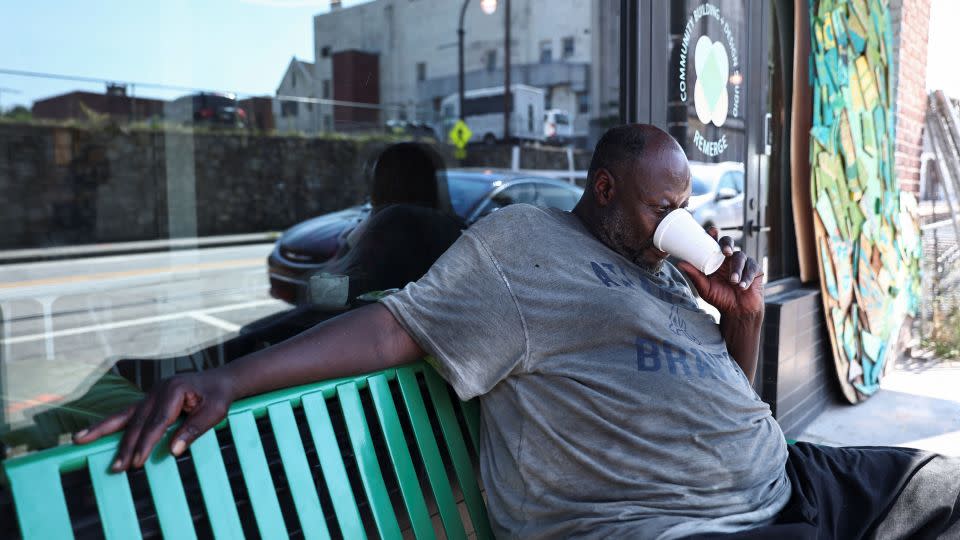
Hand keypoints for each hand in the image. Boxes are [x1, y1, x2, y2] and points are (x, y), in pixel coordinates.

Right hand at [72, 372, 233, 470]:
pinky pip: (126, 413)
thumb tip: (173, 450)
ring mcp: (150, 394)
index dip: (145, 444)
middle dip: (125, 446)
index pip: (156, 423)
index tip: (136, 463)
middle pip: (137, 422)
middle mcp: (157, 390)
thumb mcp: (214, 413)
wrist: (220, 380)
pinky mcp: (147, 400)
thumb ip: (194, 430)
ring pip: (125, 415)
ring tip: (80, 441)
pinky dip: (109, 423)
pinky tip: (90, 432)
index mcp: (174, 390)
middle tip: (116, 468)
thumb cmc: (218, 397)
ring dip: (103, 430)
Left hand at [676, 228, 763, 318]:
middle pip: (729, 243)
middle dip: (728, 244)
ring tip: (733, 282)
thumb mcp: (704, 287)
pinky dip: (747, 277)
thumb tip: (680, 263)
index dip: (713, 235)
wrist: (737, 312)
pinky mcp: (755, 270)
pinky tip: (743, 286)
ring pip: (741, 257)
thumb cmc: (720, 298)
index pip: (714, 243)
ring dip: (737, 269)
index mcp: (716, 260)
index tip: (712, 231)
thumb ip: (694, 275)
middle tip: (726, 252)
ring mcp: (743, 263)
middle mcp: (729, 259)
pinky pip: (752, 268)